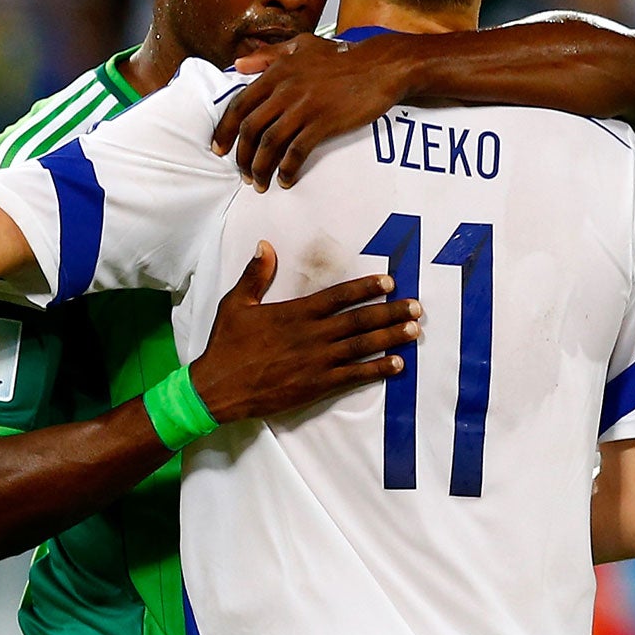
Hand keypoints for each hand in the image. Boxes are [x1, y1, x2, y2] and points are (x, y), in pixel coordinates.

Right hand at [187, 242, 420, 423]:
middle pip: (359, 321)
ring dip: (391, 338)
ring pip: (362, 347)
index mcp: (295, 314)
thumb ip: (255, 276)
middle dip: (390, 312)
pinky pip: (353, 376)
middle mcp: (311, 336)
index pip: (337, 296)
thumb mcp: (236, 304)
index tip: (389, 281)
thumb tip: (264, 245)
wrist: (217, 388)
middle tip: (417, 306)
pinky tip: (398, 365)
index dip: (365, 288)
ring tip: (414, 330)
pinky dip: (377, 370)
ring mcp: (316, 362)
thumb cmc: (227, 346)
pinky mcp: (317, 385)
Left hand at [212, 33, 413, 189]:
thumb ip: (269, 55)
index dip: (225, 130)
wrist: (379, 66)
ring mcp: (304, 107)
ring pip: (269, 143)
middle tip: (242, 173)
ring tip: (260, 183)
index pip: (239, 104)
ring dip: (260, 167)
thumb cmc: (342, 57)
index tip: (219, 149)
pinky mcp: (323, 123)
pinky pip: (297, 151)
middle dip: (241, 156)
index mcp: (276, 73)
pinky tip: (286, 180)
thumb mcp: (302, 45)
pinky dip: (288, 169)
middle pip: (250, 128)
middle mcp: (285, 90)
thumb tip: (238, 66)